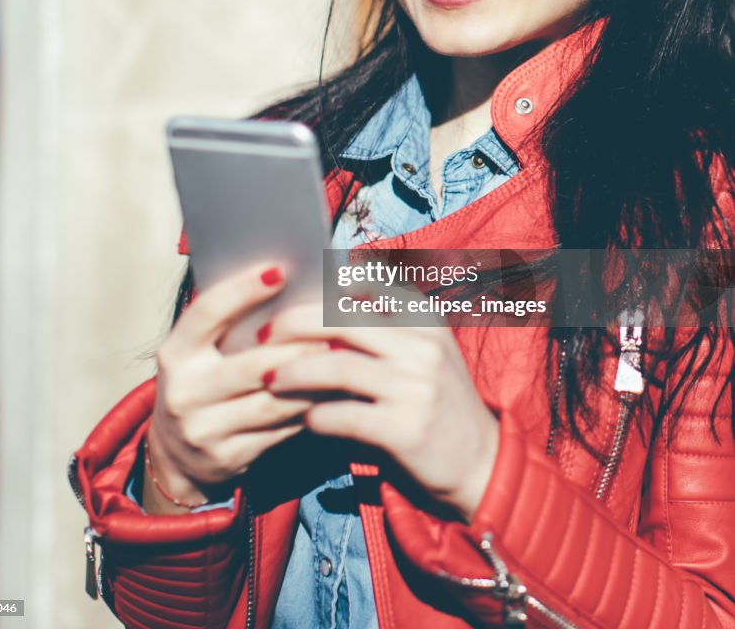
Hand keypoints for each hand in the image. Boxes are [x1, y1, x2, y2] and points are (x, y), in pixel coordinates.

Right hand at [145, 265, 325, 514]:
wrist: (175, 453)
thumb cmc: (202, 380)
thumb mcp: (201, 351)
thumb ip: (231, 323)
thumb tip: (285, 281)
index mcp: (175, 353)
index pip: (206, 314)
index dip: (241, 291)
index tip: (278, 270)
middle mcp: (184, 392)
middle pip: (250, 366)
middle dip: (296, 348)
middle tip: (331, 330)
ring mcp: (204, 430)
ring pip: (272, 403)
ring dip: (312, 381)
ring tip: (341, 359)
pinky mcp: (228, 458)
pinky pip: (280, 431)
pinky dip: (309, 409)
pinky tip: (330, 393)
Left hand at [263, 304, 498, 521]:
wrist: (480, 462)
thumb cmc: (436, 401)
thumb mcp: (421, 351)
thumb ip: (379, 328)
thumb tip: (312, 310)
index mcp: (423, 317)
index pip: (363, 284)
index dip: (319, 290)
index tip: (287, 301)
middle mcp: (422, 344)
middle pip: (339, 319)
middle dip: (293, 324)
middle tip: (263, 338)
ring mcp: (416, 386)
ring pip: (335, 364)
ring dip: (293, 372)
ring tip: (269, 381)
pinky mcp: (405, 428)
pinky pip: (341, 414)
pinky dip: (314, 415)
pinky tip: (304, 419)